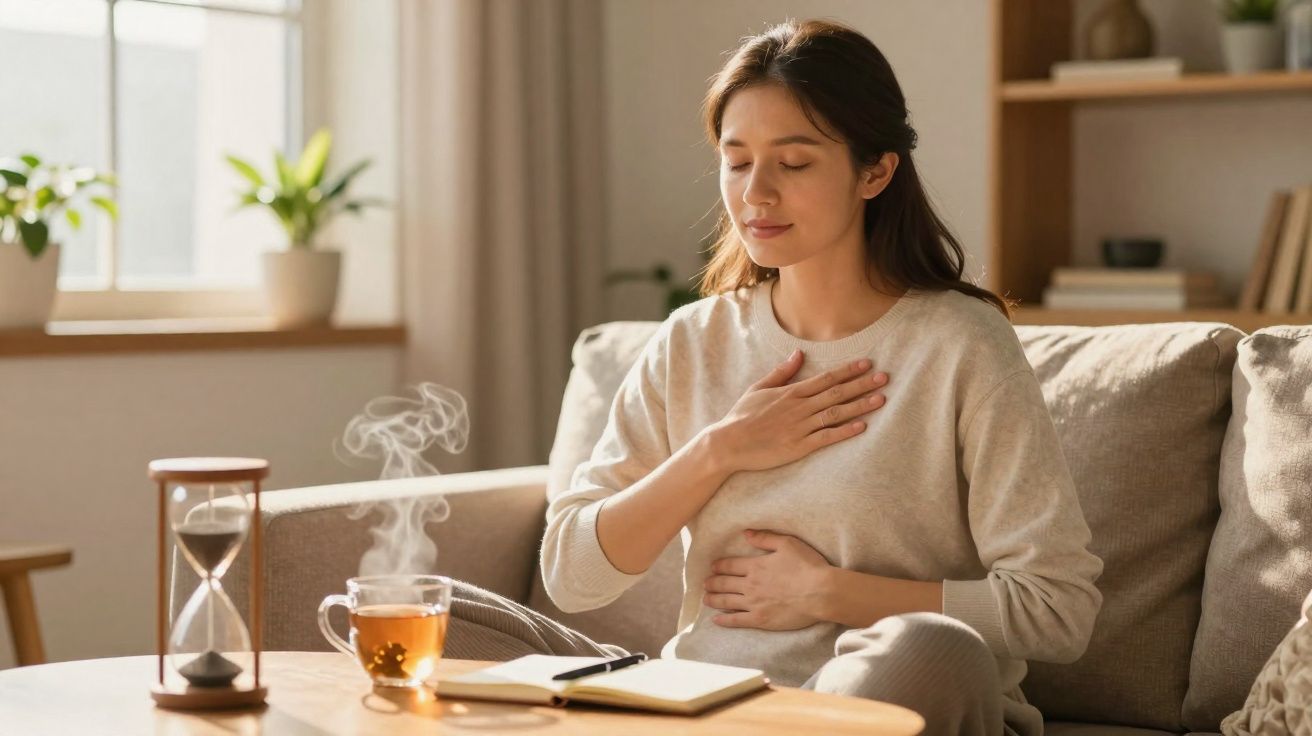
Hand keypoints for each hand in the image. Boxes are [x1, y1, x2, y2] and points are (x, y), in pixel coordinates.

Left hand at [702, 529, 832, 630]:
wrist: (820, 593)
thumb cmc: (807, 566)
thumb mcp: (787, 544)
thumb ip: (765, 538)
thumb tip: (745, 533)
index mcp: (756, 566)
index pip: (730, 565)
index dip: (719, 566)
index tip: (712, 567)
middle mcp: (750, 584)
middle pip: (725, 583)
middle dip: (712, 583)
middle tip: (704, 584)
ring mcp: (754, 603)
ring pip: (727, 601)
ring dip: (714, 600)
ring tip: (705, 599)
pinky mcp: (761, 620)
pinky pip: (737, 621)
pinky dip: (724, 620)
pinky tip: (716, 620)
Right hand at [709, 350, 888, 474]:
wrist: (728, 443)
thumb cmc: (742, 416)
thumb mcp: (759, 388)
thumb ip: (782, 372)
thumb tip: (798, 353)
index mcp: (791, 392)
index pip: (826, 378)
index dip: (849, 370)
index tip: (868, 364)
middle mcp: (799, 407)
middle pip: (836, 393)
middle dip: (862, 384)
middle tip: (884, 378)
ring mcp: (800, 427)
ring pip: (835, 413)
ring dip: (860, 405)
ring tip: (881, 399)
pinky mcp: (798, 447)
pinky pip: (826, 437)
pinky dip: (844, 431)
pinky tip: (862, 427)